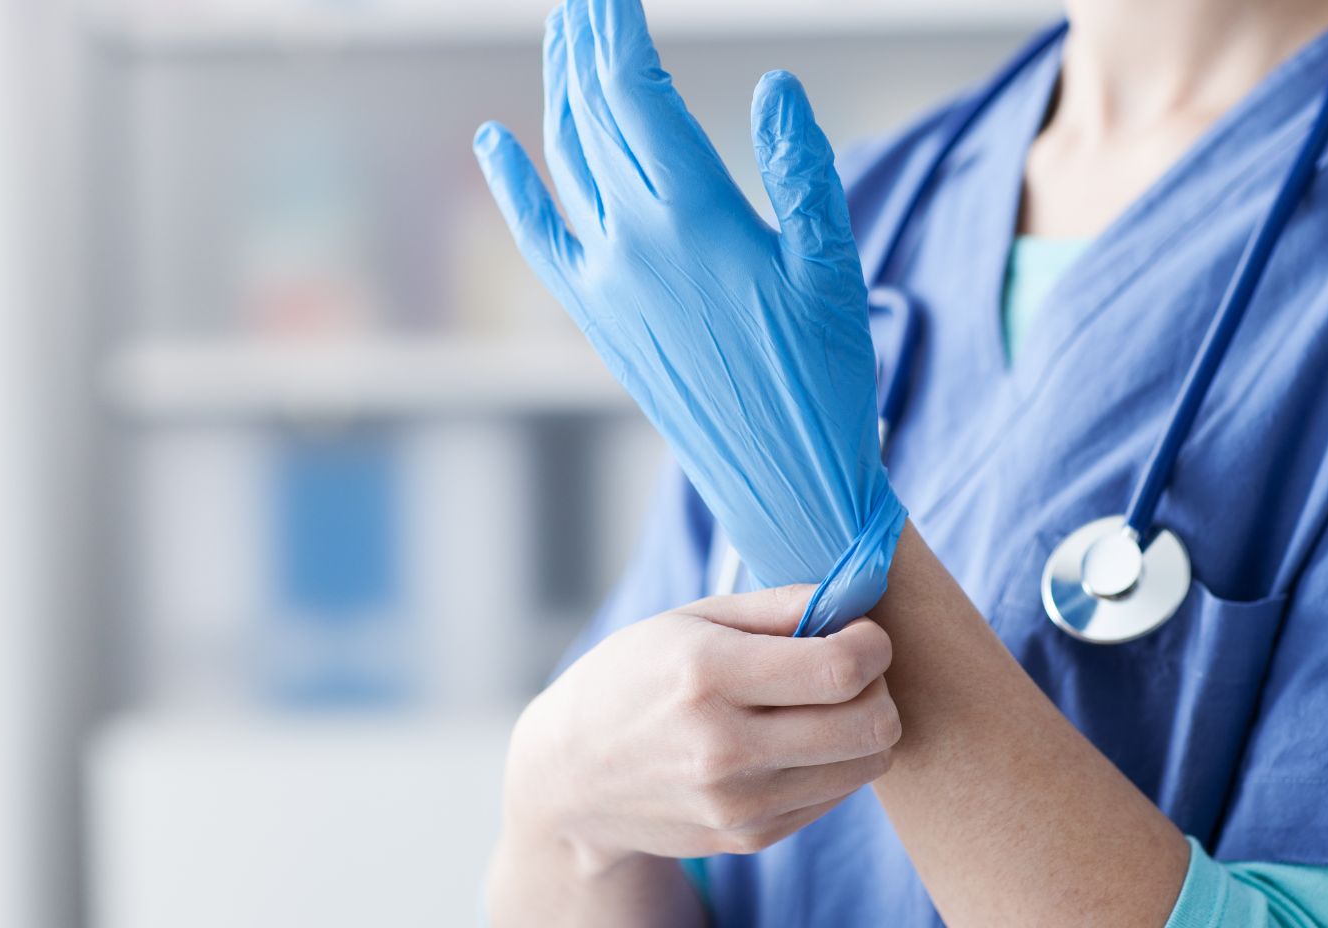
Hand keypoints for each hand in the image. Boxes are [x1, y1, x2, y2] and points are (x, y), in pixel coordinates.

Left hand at [474, 0, 904, 635]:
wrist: (781, 482)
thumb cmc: (823, 380)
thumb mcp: (835, 272)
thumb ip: (803, 174)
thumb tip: (774, 86)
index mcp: (695, 220)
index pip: (634, 90)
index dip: (616, 26)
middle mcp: (633, 242)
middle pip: (591, 111)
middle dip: (585, 38)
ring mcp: (604, 280)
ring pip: (563, 158)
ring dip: (557, 87)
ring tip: (561, 32)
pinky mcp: (595, 316)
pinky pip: (538, 235)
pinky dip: (513, 183)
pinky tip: (493, 139)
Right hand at [507, 585, 899, 870]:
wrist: (570, 777)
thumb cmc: (635, 678)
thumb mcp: (691, 619)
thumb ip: (779, 605)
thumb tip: (860, 595)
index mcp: (708, 676)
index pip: (841, 668)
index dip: (873, 645)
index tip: (861, 634)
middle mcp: (724, 748)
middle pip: (871, 724)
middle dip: (879, 688)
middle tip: (850, 671)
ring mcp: (738, 803)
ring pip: (866, 764)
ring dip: (864, 727)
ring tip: (822, 705)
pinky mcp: (749, 838)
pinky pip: (837, 795)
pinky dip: (833, 763)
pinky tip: (793, 742)